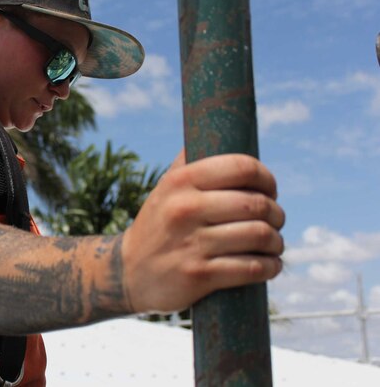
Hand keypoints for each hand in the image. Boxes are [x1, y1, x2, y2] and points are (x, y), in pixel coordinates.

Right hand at [121, 150, 284, 312]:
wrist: (129, 273)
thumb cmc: (159, 224)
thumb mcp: (166, 189)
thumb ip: (190, 163)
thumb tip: (218, 130)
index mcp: (181, 182)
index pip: (241, 167)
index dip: (266, 178)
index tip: (269, 189)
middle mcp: (185, 209)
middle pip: (256, 204)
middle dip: (276, 213)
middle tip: (276, 220)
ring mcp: (191, 244)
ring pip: (260, 236)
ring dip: (276, 242)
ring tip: (274, 243)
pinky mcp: (199, 276)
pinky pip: (253, 268)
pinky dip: (270, 266)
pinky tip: (270, 264)